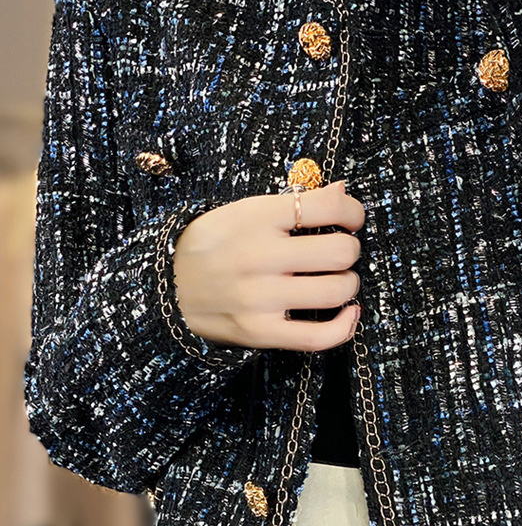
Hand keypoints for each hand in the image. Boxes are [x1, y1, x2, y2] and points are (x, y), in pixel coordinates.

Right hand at [172, 181, 363, 351]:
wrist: (164, 285)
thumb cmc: (211, 243)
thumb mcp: (243, 211)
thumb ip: (292, 201)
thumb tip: (341, 189)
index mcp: (257, 217)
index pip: (328, 206)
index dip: (353, 211)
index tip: (350, 219)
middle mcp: (259, 256)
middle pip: (340, 252)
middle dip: (350, 250)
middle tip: (339, 252)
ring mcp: (259, 297)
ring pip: (336, 291)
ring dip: (347, 284)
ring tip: (336, 280)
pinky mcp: (258, 332)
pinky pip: (318, 337)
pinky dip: (344, 326)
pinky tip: (347, 313)